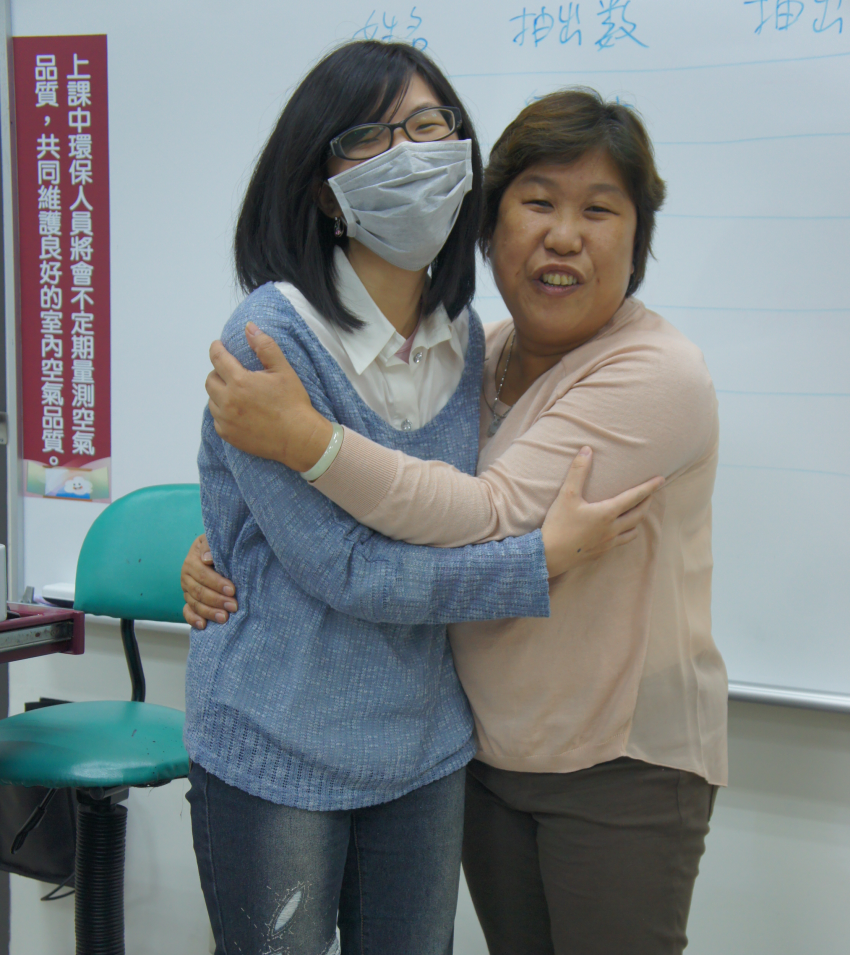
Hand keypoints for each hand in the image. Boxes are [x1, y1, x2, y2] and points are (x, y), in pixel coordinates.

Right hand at [181, 534, 238, 628]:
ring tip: (224, 618)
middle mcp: (186, 577)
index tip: (232, 590)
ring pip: (195, 604)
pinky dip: (193, 619)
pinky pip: (187, 612)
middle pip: (199, 592)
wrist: (215, 552)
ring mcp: (187, 590)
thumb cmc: (217, 547)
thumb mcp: (213, 540)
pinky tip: (203, 625)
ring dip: (209, 612)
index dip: (217, 583)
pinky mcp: (189, 600)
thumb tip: (207, 559)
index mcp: (191, 562)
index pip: (203, 575)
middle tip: (233, 606)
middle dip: (217, 600)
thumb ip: (210, 546)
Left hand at [205, 322, 333, 470]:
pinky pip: (217, 419)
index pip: (217, 358)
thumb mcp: (283, 370)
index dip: (216, 349)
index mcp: (240, 381)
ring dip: (220, 393)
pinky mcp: (228, 435)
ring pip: (212, 400)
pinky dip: (223, 412)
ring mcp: (226, 420)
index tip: (218, 345)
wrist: (299, 438)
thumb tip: (249, 327)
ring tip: (237, 394)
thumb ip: (264, 346)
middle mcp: (228, 401)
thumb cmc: (292, 402)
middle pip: (210, 380)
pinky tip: (238, 412)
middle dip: (218, 373)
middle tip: (232, 373)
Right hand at [541, 448, 663, 577]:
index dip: (649, 487)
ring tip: (637, 512)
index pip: (634, 497)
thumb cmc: (558, 524)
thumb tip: (587, 450)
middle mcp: (612, 529)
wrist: (549, 555)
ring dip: (637, 519)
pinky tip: (618, 530)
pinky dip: (625, 533)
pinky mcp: (601, 552)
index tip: (661, 480)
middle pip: (638, 514)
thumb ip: (578, 471)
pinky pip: (620, 542)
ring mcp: (608, 542)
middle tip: (651, 493)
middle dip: (647, 503)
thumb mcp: (567, 495)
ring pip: (632, 530)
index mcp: (607, 513)